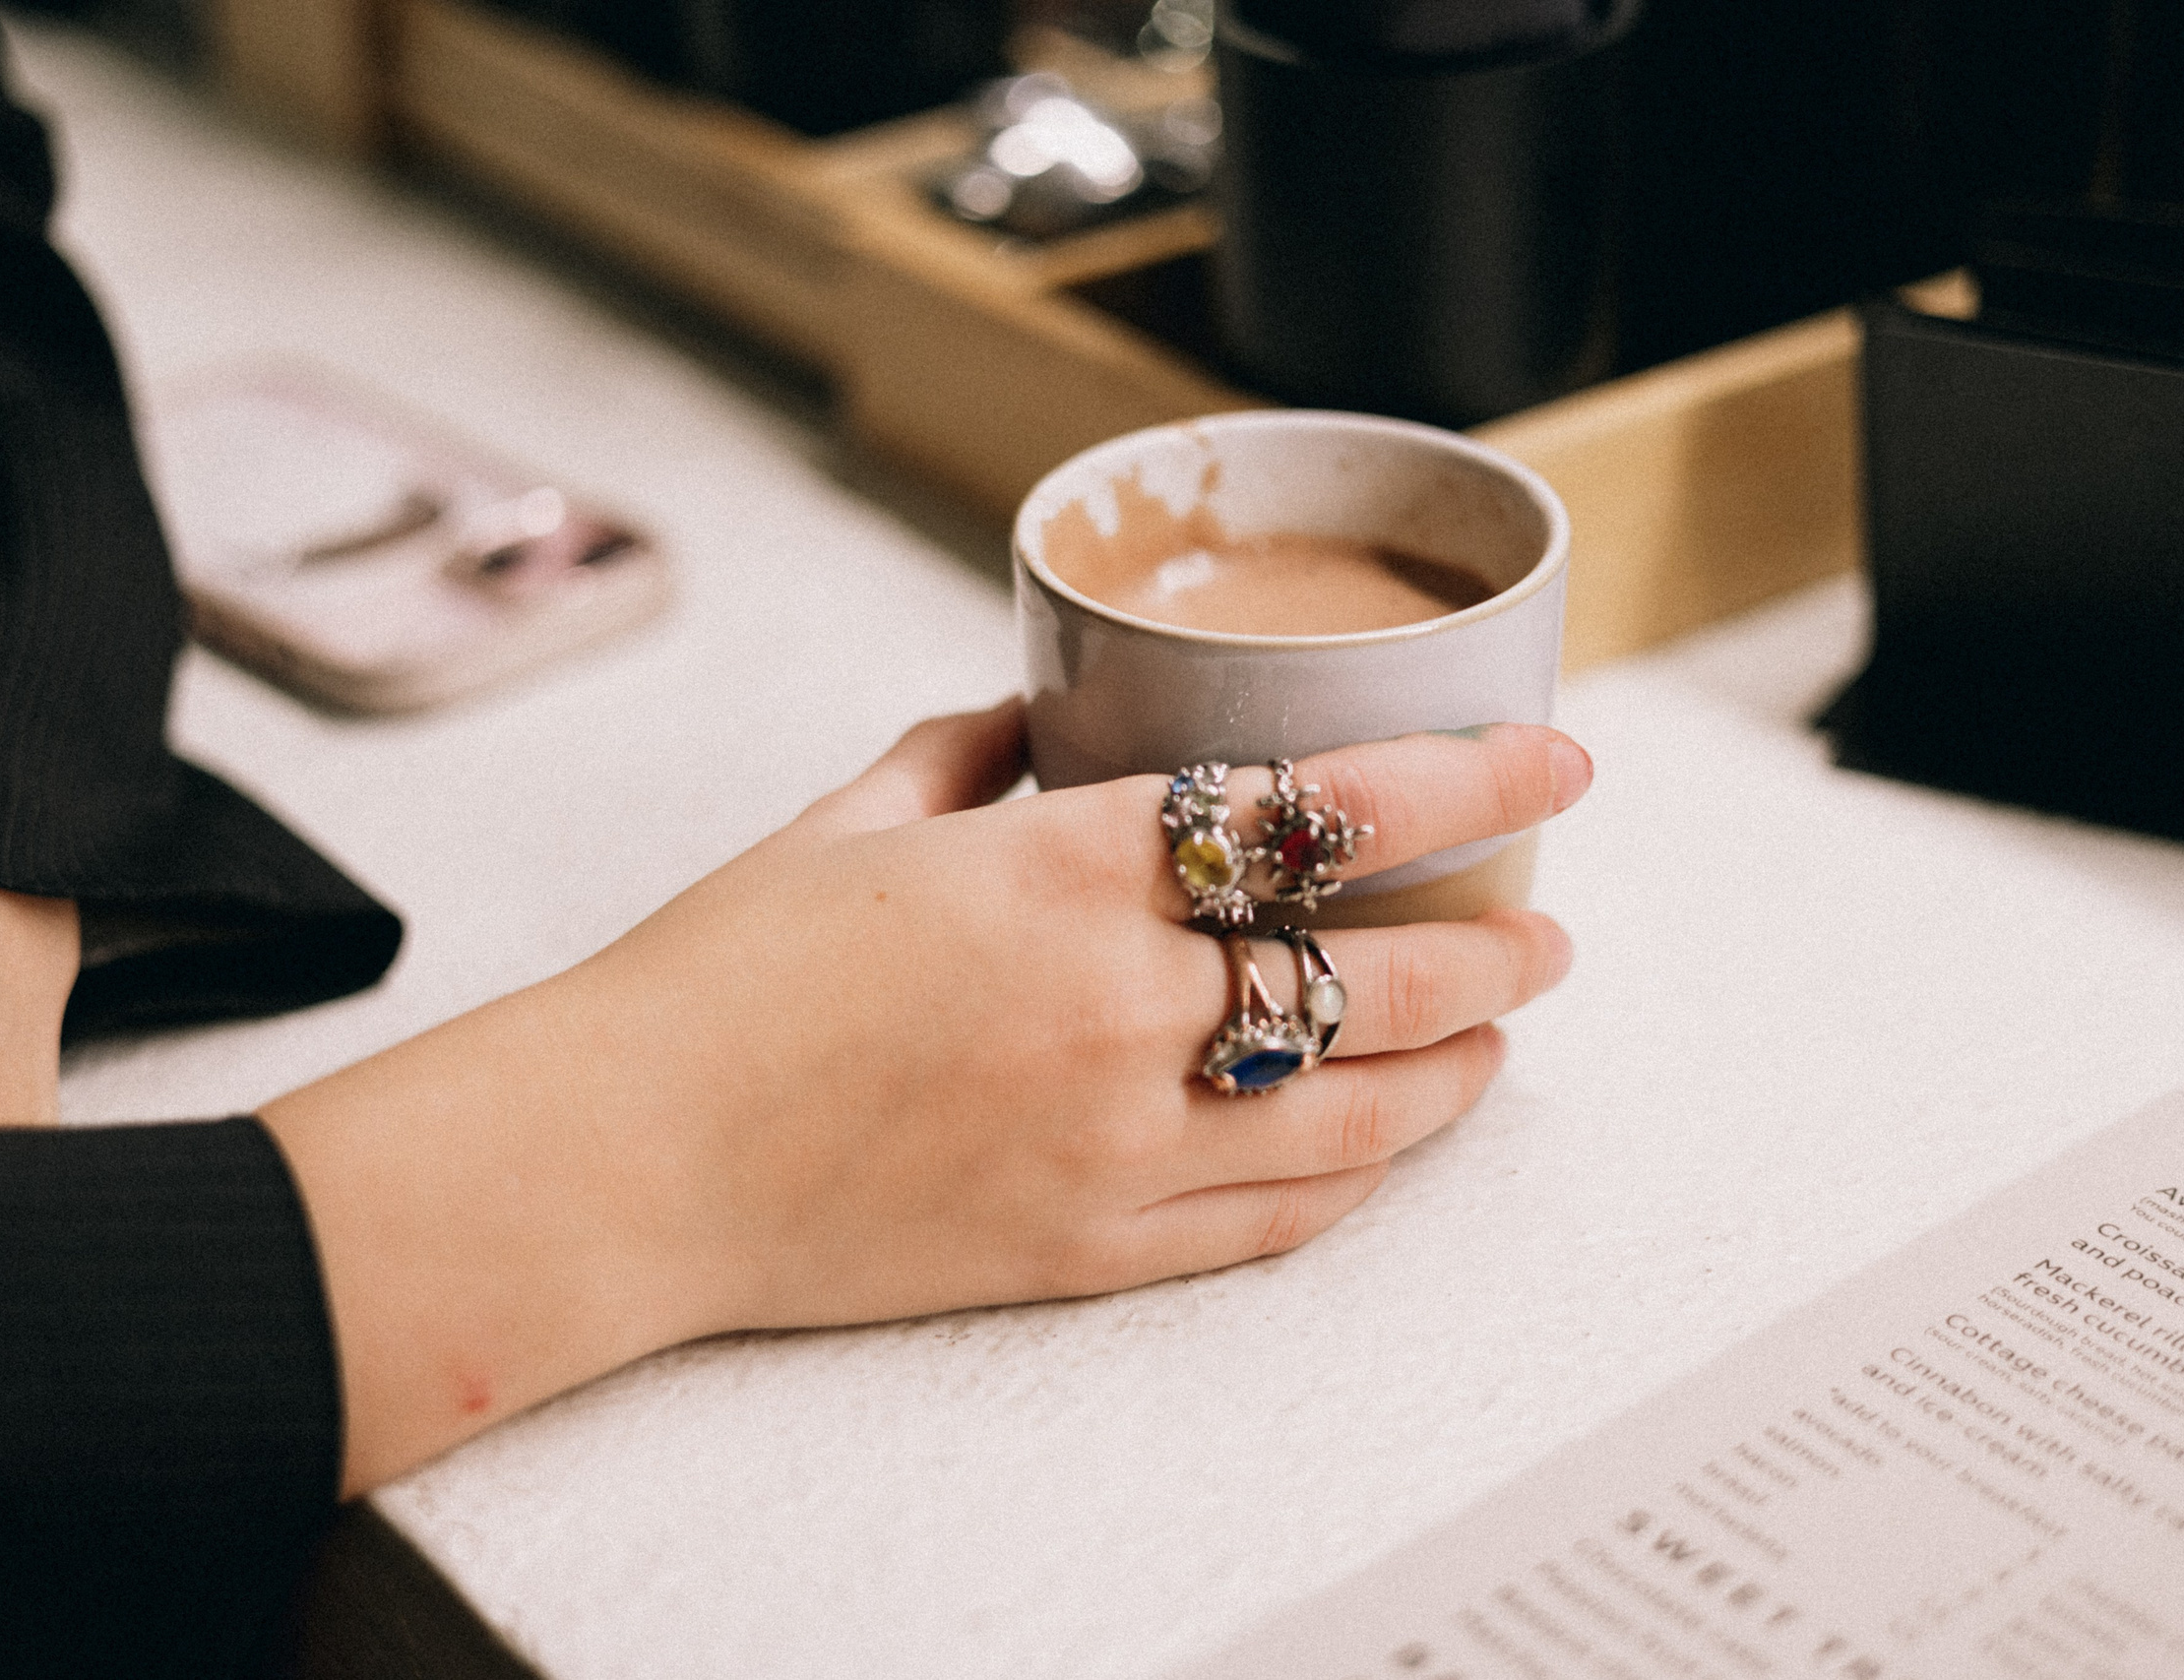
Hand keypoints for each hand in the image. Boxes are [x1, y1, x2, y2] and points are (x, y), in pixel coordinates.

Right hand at [263, 701, 1589, 1491]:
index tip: (1554, 760)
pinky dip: (1354, 1177)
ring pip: (1356, 1115)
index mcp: (1058, 871)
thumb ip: (968, 753)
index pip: (1319, 811)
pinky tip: (1386, 1144)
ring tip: (1497, 1038)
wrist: (629, 1161)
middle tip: (1546, 931)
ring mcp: (1112, 1144)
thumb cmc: (721, 979)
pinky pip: (1273, 1220)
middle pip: (1378, 977)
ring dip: (1455, 1070)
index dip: (1464, 780)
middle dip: (1495, 949)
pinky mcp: (1087, 1247)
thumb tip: (1039, 716)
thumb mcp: (849, 819)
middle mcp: (1114, 1007)